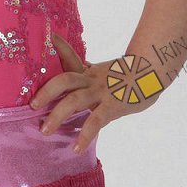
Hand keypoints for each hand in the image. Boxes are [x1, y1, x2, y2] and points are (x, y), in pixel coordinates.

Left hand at [30, 32, 160, 151]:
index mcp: (90, 72)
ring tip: (45, 130)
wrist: (154, 78)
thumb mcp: (106, 72)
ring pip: (74, 100)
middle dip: (46, 92)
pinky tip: (76, 148)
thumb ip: (88, 72)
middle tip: (32, 106)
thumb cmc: (128, 77)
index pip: (71, 58)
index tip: (49, 38)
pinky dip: (85, 135)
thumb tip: (75, 67)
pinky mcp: (112, 106)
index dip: (59, 48)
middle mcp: (92, 80)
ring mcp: (102, 92)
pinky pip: (95, 121)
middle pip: (64, 80)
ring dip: (57, 115)